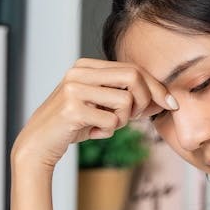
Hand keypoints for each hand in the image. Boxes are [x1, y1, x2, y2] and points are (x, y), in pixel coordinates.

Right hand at [11, 58, 176, 171]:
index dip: (156, 86)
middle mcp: (79, 72)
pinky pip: (112, 121)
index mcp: (86, 65)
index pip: (132, 69)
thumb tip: (163, 99)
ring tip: (105, 126)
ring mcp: (74, 88)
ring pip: (125, 101)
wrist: (38, 144)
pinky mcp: (72, 109)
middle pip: (133, 77)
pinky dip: (108, 132)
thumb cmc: (73, 125)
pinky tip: (93, 133)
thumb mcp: (101, 106)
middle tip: (137, 117)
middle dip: (146, 100)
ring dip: (122, 120)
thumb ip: (125, 97)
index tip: (171, 104)